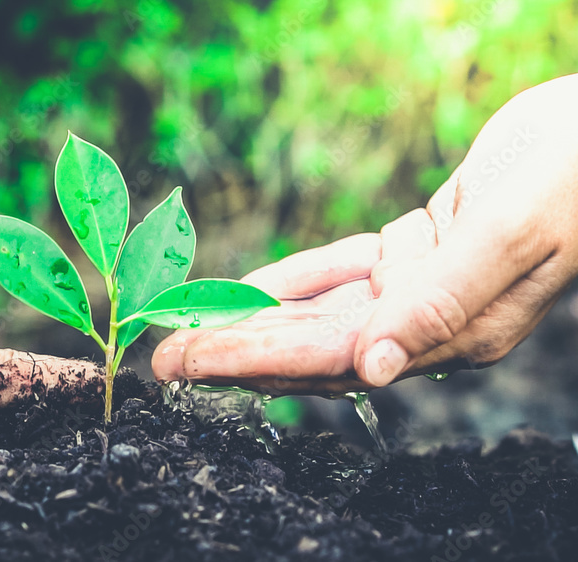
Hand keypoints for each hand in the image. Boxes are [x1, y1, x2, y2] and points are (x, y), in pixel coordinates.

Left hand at [153, 73, 577, 392]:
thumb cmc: (574, 173)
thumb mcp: (513, 234)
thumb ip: (443, 302)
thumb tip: (375, 371)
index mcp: (455, 332)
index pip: (333, 357)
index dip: (255, 361)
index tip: (190, 365)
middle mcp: (430, 321)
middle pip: (313, 345)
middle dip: (235, 353)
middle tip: (163, 360)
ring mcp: (420, 287)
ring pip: (319, 312)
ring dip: (252, 320)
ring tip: (189, 329)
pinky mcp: (415, 251)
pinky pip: (340, 270)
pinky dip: (292, 280)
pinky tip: (247, 290)